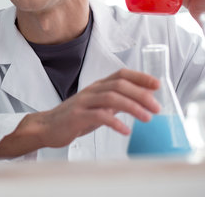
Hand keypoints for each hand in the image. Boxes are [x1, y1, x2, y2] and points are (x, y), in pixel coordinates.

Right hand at [0, 69, 159, 157]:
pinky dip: (115, 122)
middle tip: (156, 107)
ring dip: (132, 107)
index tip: (156, 84)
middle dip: (141, 94)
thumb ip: (116, 101)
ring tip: (147, 118)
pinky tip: (125, 130)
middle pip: (119, 85)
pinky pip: (99, 116)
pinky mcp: (77, 116)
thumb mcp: (98, 106)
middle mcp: (91, 91)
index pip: (121, 74)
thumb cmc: (75, 118)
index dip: (140, 77)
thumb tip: (141, 98)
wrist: (47, 127)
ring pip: (111, 98)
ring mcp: (83, 102)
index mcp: (97, 87)